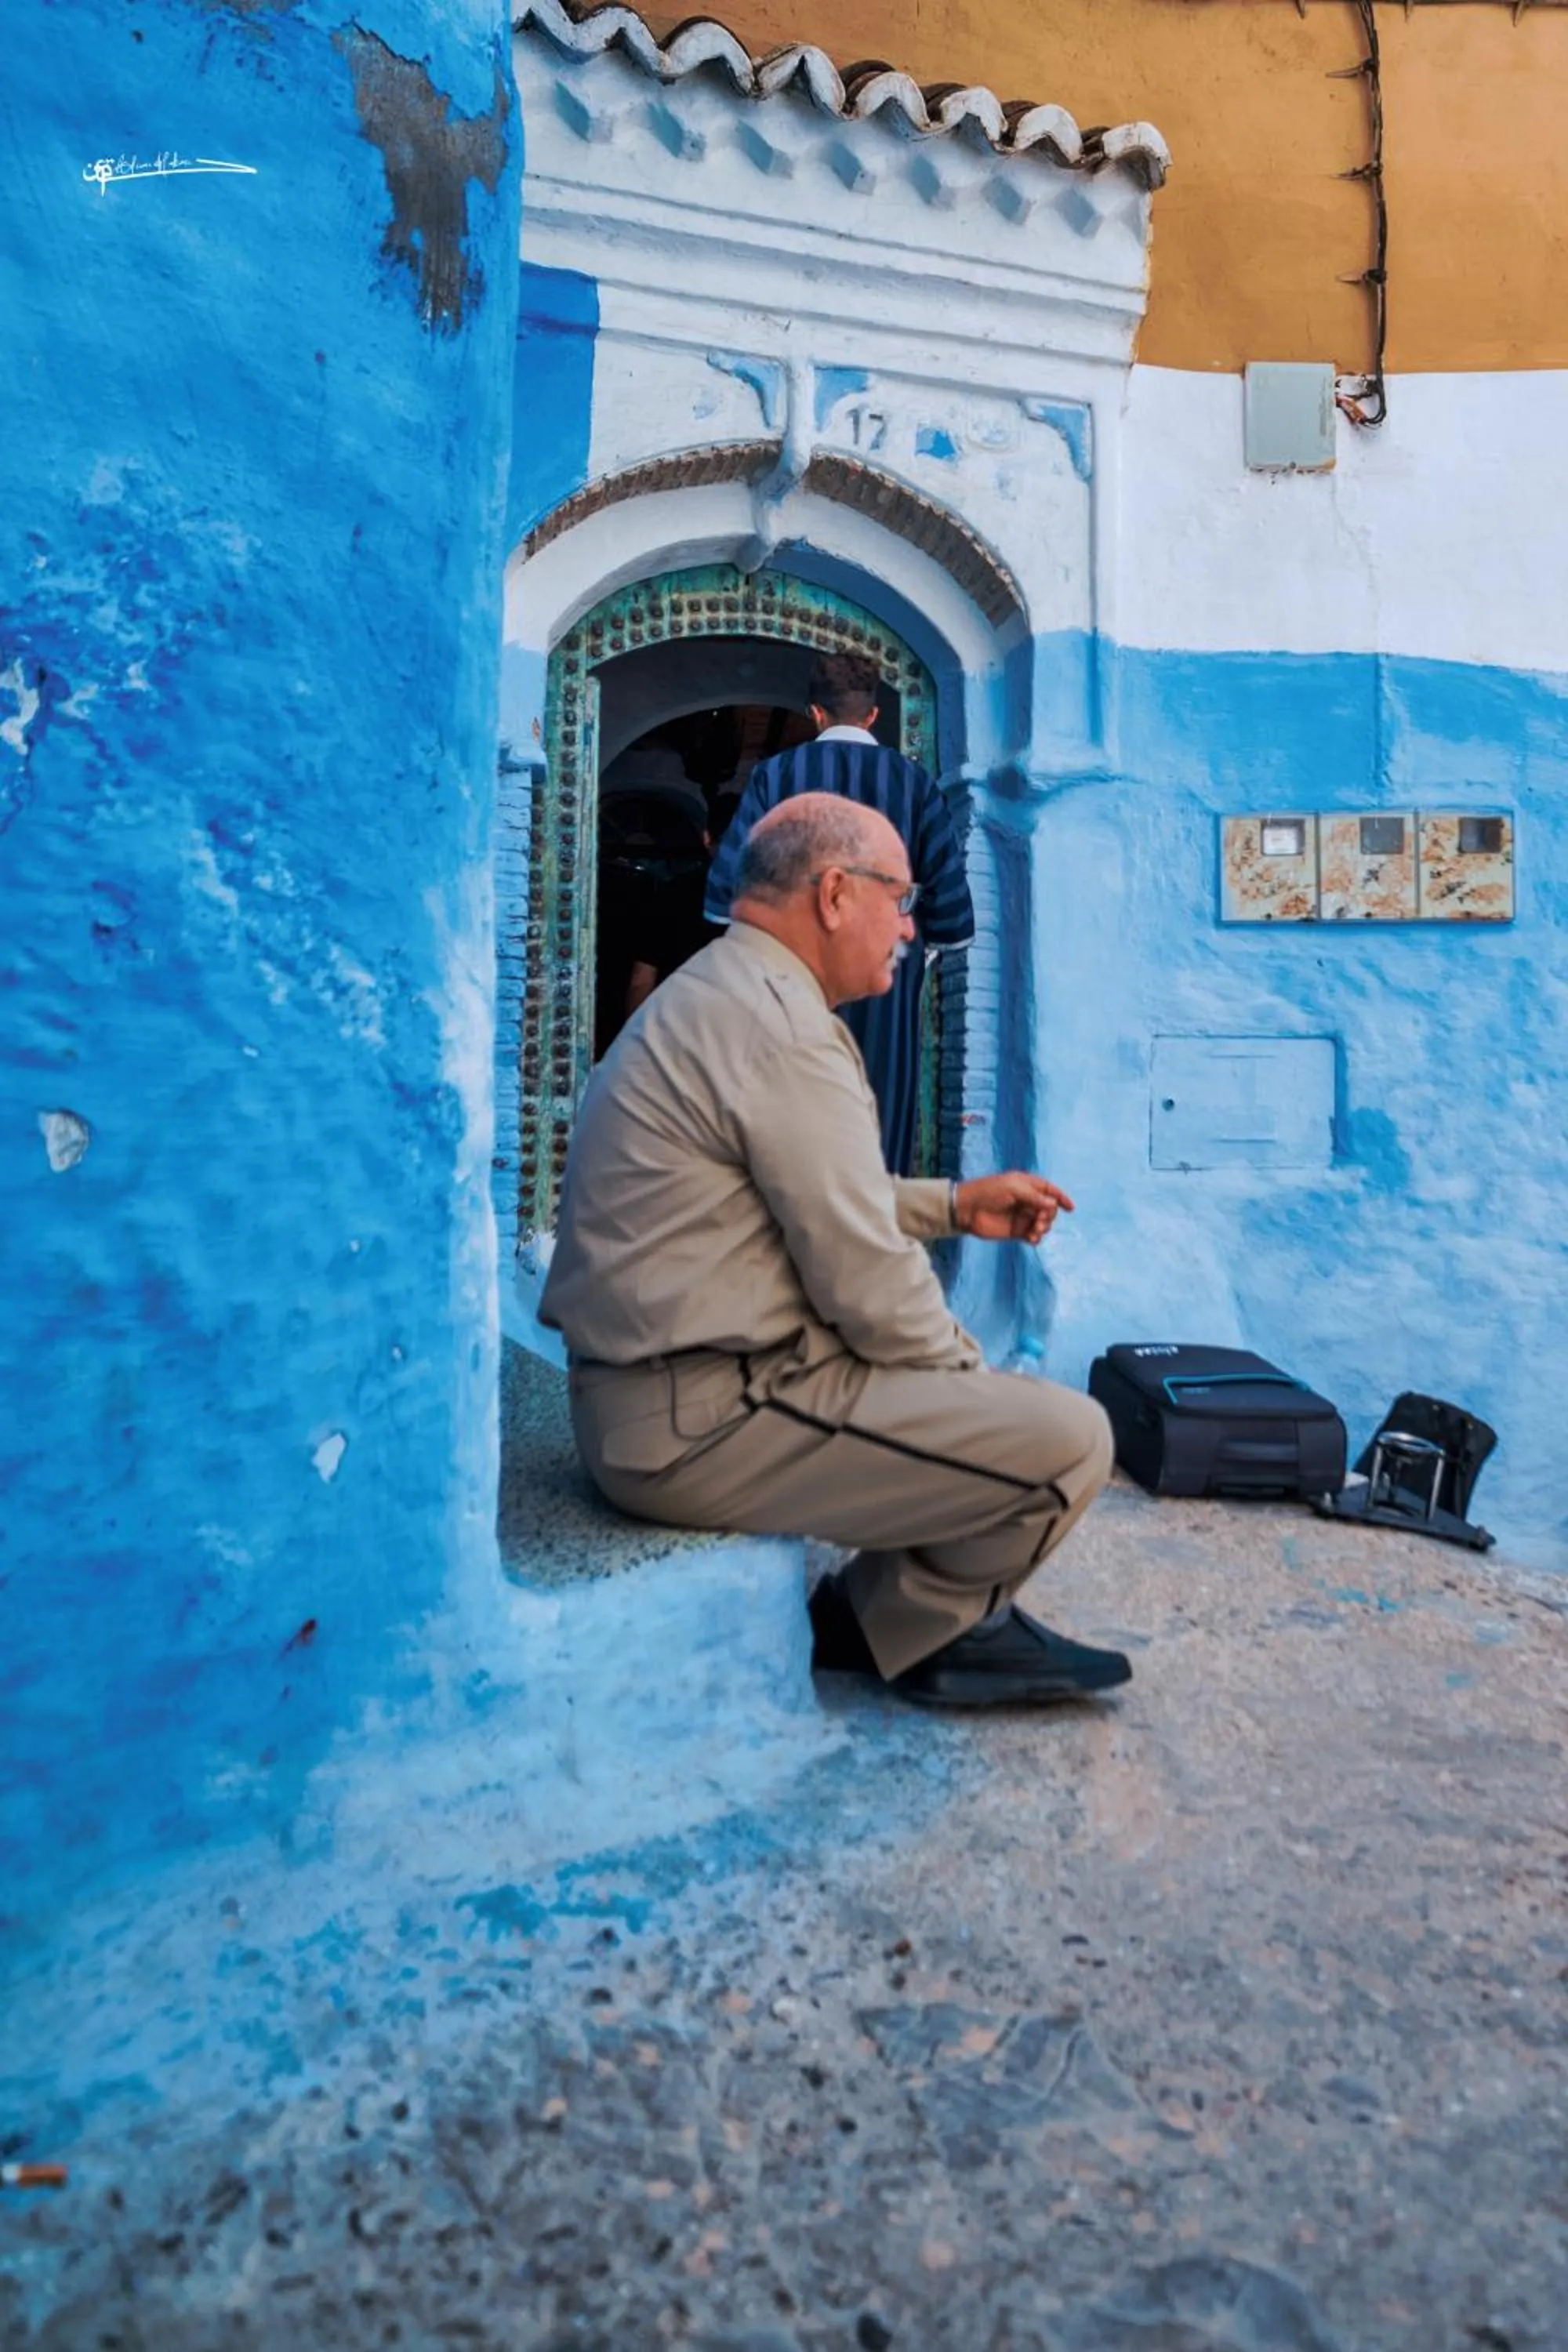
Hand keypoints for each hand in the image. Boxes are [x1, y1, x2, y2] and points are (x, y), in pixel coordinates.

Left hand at [954, 1172, 1074, 1244]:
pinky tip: (1032, 1239)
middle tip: (1039, 1221)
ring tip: (1035, 1231)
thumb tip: (1053, 1205)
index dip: (1061, 1198)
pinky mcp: (1016, 1231)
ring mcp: (1022, 1217)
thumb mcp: (1013, 1188)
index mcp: (1027, 1185)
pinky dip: (1036, 1238)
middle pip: (1049, 1209)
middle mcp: (1027, 1201)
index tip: (1070, 1208)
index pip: (1050, 1190)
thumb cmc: (989, 1192)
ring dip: (1044, 1228)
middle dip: (1049, 1216)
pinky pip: (1034, 1236)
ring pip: (1044, 1223)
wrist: (967, 1210)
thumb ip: (1035, 1197)